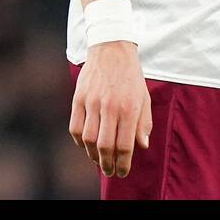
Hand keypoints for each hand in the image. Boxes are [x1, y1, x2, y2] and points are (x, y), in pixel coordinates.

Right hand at [68, 41, 152, 176]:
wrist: (112, 48)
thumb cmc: (130, 75)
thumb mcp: (144, 97)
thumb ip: (143, 122)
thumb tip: (142, 145)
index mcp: (129, 107)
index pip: (125, 145)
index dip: (124, 163)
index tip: (123, 172)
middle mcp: (110, 106)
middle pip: (105, 146)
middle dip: (107, 164)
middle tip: (110, 171)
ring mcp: (91, 102)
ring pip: (88, 139)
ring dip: (92, 155)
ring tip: (98, 160)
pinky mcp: (78, 97)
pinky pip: (75, 127)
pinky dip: (79, 141)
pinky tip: (86, 145)